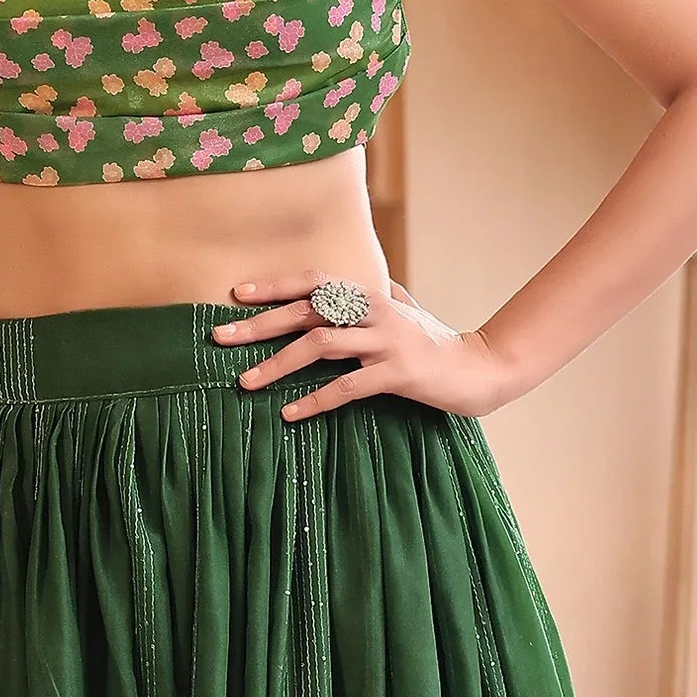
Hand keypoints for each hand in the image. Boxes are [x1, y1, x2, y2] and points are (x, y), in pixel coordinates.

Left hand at [212, 266, 528, 419]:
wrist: (477, 369)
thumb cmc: (433, 340)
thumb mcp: (402, 310)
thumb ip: (375, 296)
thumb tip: (351, 284)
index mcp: (370, 295)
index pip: (313, 282)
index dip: (274, 286)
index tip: (235, 295)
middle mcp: (375, 310)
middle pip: (307, 311)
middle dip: (259, 325)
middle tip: (220, 338)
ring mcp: (386, 341)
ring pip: (321, 346)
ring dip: (278, 364)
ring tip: (246, 382)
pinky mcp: (397, 373)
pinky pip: (347, 387)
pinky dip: (315, 400)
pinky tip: (289, 413)